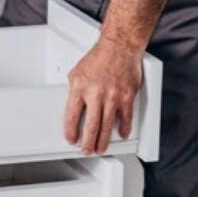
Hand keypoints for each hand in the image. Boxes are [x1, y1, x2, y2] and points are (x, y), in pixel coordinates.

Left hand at [64, 38, 142, 154]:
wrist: (120, 46)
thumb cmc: (99, 58)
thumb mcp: (78, 72)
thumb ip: (75, 90)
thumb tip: (73, 107)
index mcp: (80, 87)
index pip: (72, 115)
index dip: (71, 130)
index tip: (71, 139)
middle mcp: (96, 93)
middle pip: (91, 126)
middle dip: (88, 142)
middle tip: (87, 150)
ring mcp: (113, 96)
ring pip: (107, 125)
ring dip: (103, 140)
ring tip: (100, 148)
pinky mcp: (127, 95)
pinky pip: (126, 117)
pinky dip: (124, 128)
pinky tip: (121, 134)